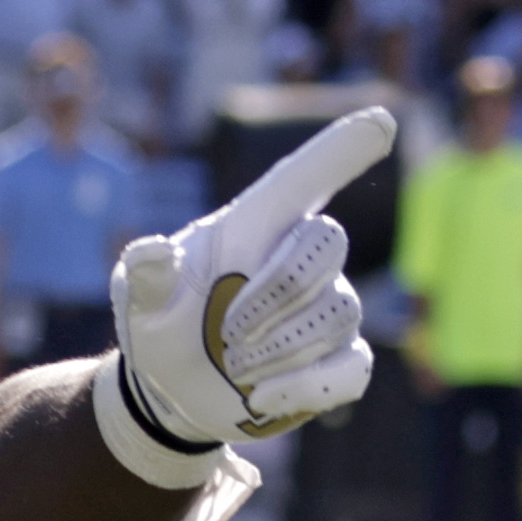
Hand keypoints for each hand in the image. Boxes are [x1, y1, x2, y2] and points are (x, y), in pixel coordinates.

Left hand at [101, 102, 392, 478]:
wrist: (173, 389)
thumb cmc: (162, 322)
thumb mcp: (140, 299)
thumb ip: (146, 274)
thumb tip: (149, 253)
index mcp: (254, 226)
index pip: (305, 177)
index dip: (342, 149)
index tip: (381, 122)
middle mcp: (300, 259)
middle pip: (325, 243)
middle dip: (277, 291)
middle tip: (227, 333)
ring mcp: (327, 310)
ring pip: (335, 314)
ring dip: (277, 349)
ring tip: (232, 367)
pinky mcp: (339, 363)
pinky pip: (351, 369)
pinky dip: (306, 387)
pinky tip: (261, 399)